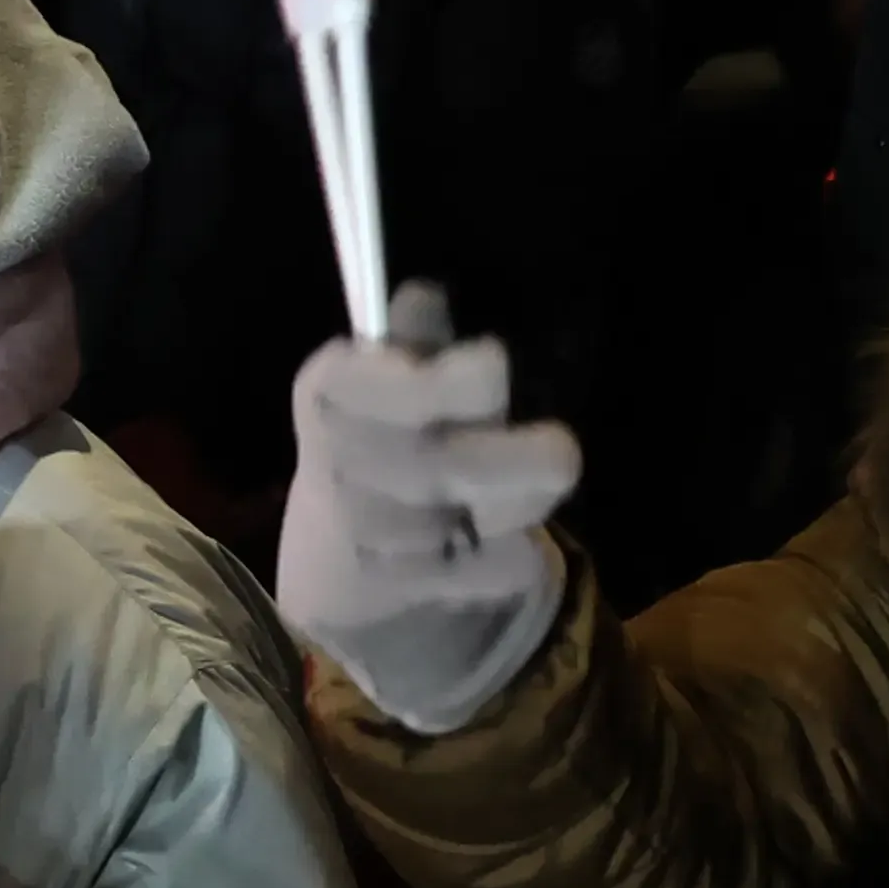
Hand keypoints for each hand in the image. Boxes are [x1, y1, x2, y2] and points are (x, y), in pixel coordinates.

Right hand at [275, 282, 582, 736]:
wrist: (348, 556)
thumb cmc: (384, 434)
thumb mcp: (387, 378)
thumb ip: (413, 340)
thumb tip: (423, 296)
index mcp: (328, 397)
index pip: (367, 386)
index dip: (434, 382)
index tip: (493, 362)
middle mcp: (340, 468)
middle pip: (439, 466)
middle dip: (511, 458)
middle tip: (560, 447)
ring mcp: (373, 537)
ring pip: (474, 520)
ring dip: (520, 500)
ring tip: (539, 474)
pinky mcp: (411, 592)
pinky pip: (493, 567)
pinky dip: (512, 550)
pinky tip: (501, 531)